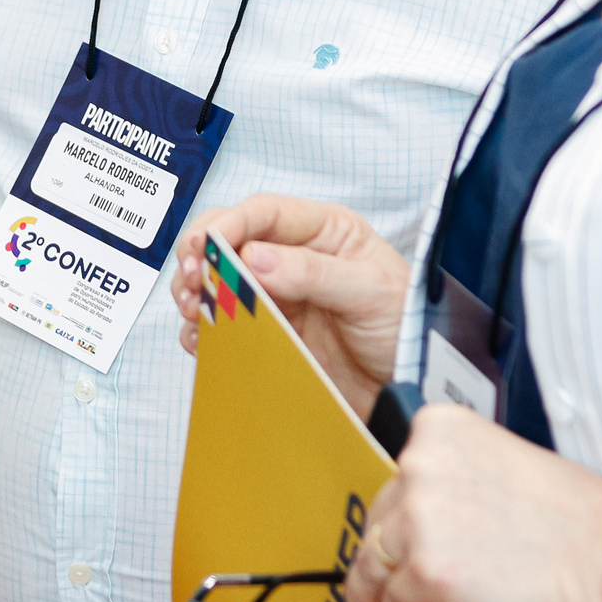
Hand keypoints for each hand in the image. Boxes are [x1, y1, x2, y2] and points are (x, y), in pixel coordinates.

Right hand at [172, 194, 408, 411]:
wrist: (409, 388)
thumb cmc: (404, 329)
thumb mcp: (370, 293)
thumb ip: (314, 272)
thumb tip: (255, 257)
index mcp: (323, 231)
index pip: (264, 212)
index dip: (228, 225)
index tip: (204, 247)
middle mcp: (293, 256)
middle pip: (229, 238)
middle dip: (201, 253)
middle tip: (192, 279)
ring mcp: (276, 294)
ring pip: (217, 278)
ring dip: (196, 289)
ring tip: (194, 308)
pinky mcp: (266, 331)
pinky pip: (222, 322)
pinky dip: (203, 328)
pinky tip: (202, 338)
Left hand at [341, 405, 601, 601]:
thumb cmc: (578, 518)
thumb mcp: (505, 462)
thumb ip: (457, 478)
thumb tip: (426, 515)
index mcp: (439, 428)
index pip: (398, 476)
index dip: (399, 513)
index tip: (398, 535)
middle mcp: (420, 465)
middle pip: (379, 519)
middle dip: (386, 551)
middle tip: (391, 580)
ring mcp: (419, 519)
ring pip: (373, 563)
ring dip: (377, 590)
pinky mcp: (426, 573)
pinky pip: (392, 600)